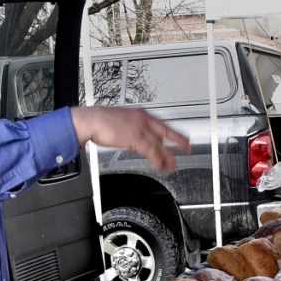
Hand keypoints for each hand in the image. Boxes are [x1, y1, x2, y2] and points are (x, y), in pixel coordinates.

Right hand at [70, 106, 190, 171]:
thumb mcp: (122, 123)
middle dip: (179, 142)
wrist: (92, 120)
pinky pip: (151, 151)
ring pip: (159, 145)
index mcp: (141, 114)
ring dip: (167, 157)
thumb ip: (133, 130)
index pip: (162, 124)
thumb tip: (136, 140)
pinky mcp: (136, 138)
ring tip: (172, 166)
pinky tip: (159, 166)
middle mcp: (144, 120)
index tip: (181, 138)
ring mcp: (141, 129)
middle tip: (188, 149)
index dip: (174, 132)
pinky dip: (156, 160)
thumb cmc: (101, 121)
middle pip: (167, 132)